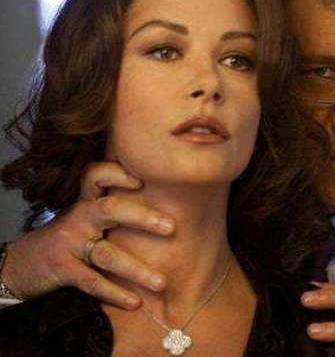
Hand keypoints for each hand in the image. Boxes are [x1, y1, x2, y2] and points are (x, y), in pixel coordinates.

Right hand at [1, 162, 173, 308]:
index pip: (96, 177)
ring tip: (161, 282)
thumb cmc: (66, 238)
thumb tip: (163, 212)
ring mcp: (69, 243)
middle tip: (171, 227)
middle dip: (143, 218)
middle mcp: (79, 217)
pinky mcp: (62, 268)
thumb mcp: (85, 218)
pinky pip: (92, 281)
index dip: (116, 174)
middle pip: (111, 209)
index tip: (142, 180)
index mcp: (86, 202)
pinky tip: (135, 302)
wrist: (21, 263)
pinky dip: (115, 293)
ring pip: (107, 254)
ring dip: (136, 270)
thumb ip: (114, 211)